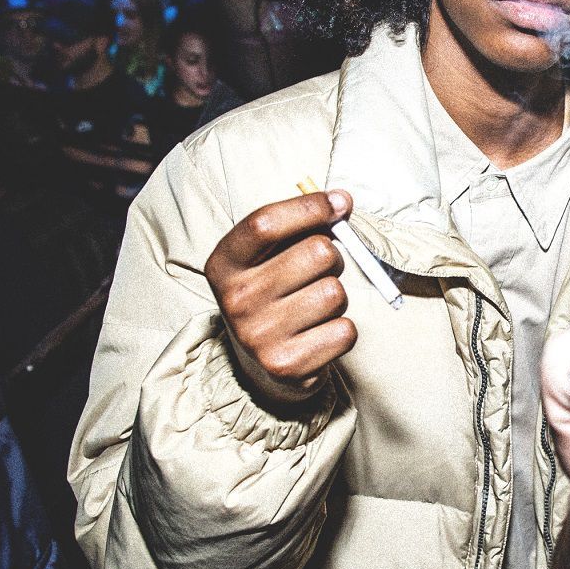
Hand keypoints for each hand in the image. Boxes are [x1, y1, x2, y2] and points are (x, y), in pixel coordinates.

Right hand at [205, 189, 357, 400]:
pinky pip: (345, 331)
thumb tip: (342, 202)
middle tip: (320, 272)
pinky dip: (342, 330)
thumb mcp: (268, 257)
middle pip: (318, 253)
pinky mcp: (286, 365)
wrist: (261, 366)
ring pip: (335, 292)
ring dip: (337, 297)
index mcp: (224, 264)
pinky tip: (320, 334)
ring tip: (315, 307)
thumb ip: (299, 226)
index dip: (310, 207)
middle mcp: (236, 299)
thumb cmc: (274, 296)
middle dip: (332, 257)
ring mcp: (258, 336)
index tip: (340, 203)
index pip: (266, 223)